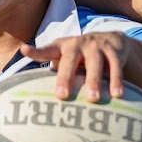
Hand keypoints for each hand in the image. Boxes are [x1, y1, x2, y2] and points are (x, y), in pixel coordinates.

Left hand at [23, 31, 139, 102]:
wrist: (113, 40)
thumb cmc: (83, 58)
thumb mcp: (69, 60)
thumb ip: (58, 73)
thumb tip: (42, 102)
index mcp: (63, 47)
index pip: (47, 50)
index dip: (35, 51)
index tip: (24, 50)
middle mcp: (78, 44)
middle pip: (70, 60)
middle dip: (66, 77)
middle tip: (63, 96)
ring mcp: (96, 45)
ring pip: (95, 63)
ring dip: (94, 81)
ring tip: (93, 99)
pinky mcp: (114, 50)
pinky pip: (115, 66)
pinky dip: (116, 80)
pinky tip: (117, 94)